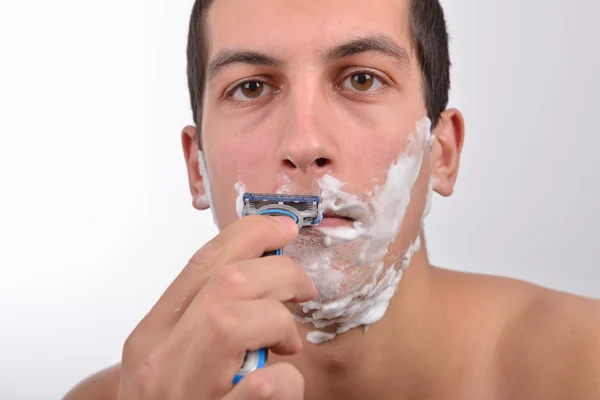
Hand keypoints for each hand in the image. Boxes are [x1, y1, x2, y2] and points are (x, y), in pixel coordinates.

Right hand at [118, 215, 316, 399]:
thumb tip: (257, 276)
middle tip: (303, 289)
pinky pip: (263, 387)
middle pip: (229, 281)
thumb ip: (201, 320)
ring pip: (237, 318)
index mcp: (150, 336)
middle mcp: (158, 361)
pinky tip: (284, 388)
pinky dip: (288, 381)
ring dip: (278, 322)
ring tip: (287, 342)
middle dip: (280, 273)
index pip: (201, 263)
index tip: (283, 227)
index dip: (249, 234)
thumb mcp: (171, 359)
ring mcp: (184, 393)